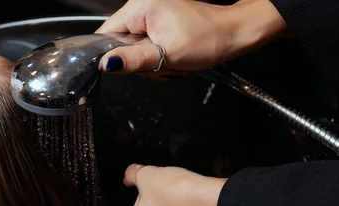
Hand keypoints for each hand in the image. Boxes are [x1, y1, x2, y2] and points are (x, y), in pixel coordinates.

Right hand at [97, 0, 286, 73]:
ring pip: (135, 49)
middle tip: (163, 64)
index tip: (132, 66)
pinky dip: (159, 58)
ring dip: (152, 63)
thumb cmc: (207, 40)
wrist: (234, 35)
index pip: (107, 34)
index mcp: (140, 7)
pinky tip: (173, 59)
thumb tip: (105, 64)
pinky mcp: (160, 24)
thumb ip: (134, 60)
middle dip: (140, 62)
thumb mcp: (168, 55)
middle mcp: (142, 7)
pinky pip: (148, 47)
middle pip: (121, 44)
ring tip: (172, 62)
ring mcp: (152, 15)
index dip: (114, 55)